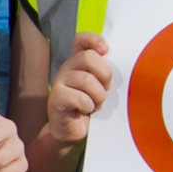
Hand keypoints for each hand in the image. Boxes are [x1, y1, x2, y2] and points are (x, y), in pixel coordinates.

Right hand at [40, 33, 111, 147]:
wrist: (73, 131)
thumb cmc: (90, 106)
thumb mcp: (101, 85)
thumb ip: (105, 71)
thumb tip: (116, 60)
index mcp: (78, 62)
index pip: (81, 40)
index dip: (94, 40)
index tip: (105, 51)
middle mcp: (67, 68)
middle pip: (89, 57)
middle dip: (104, 75)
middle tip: (105, 89)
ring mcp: (59, 82)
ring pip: (87, 80)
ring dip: (98, 96)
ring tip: (95, 104)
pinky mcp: (56, 98)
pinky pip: (80, 98)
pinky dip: (88, 106)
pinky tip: (85, 111)